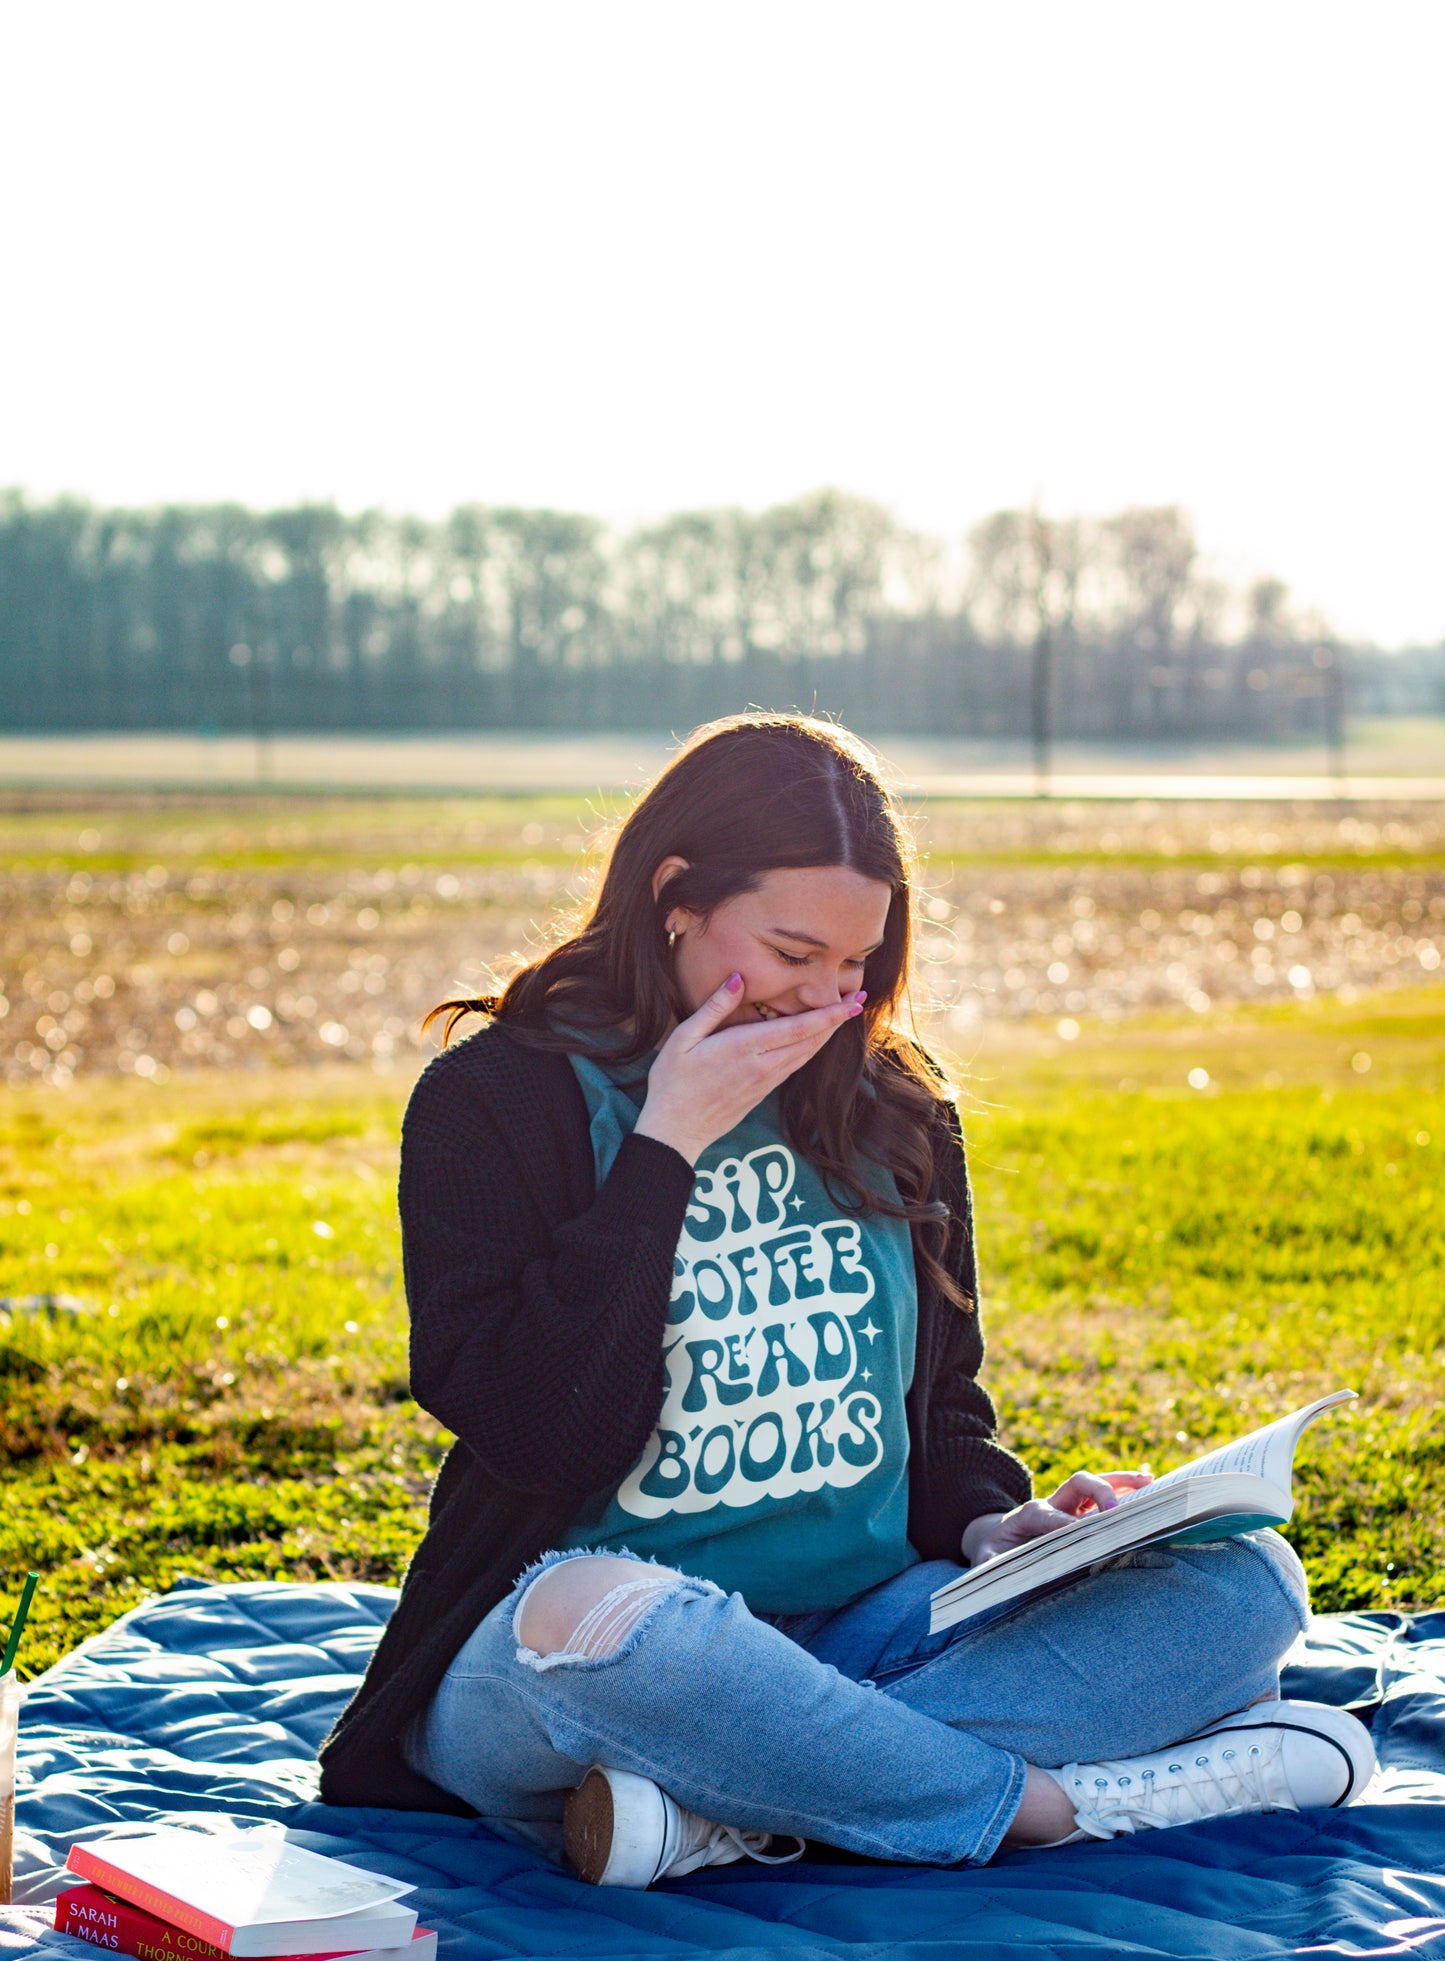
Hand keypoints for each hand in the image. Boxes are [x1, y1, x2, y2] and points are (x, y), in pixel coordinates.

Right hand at [633, 972, 865, 1164]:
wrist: (674, 1130)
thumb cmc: (672, 1082)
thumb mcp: (684, 1038)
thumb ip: (715, 1008)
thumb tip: (738, 978)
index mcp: (745, 1048)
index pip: (799, 1028)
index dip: (830, 1014)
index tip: (853, 1000)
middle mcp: (763, 1066)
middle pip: (811, 1041)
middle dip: (838, 1019)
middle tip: (860, 997)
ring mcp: (765, 1082)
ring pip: (807, 1055)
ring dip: (829, 1034)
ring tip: (846, 1014)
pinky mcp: (763, 1092)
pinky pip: (795, 1066)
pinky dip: (811, 1049)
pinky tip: (816, 1038)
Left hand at [960, 1469, 1153, 1566]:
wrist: (997, 1533)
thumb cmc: (995, 1549)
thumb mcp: (985, 1556)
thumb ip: (987, 1562)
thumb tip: (990, 1566)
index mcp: (1029, 1515)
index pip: (1048, 1516)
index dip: (1063, 1523)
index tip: (1078, 1531)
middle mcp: (1052, 1503)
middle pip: (1077, 1484)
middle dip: (1097, 1492)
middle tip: (1115, 1510)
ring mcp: (1069, 1504)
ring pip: (1096, 1483)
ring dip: (1121, 1481)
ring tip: (1148, 1482)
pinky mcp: (1081, 1509)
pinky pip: (1105, 1494)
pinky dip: (1126, 1489)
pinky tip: (1147, 1488)